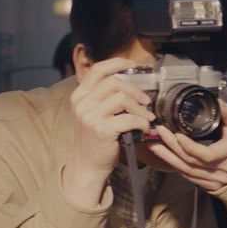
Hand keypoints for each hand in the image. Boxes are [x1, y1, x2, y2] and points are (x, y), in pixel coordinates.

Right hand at [64, 58, 153, 205]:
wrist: (87, 164)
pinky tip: (144, 128)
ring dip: (140, 108)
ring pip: (122, 98)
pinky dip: (142, 122)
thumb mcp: (93, 113)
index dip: (118, 63)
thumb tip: (131, 83)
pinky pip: (129, 118)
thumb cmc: (95, 138)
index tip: (133, 65)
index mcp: (80, 95)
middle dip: (135, 90)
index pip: (98, 69)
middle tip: (146, 101)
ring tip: (146, 117)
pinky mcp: (102, 130)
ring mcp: (90, 116)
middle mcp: (82, 103)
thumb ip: (103, 97)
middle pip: (114, 82)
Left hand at [141, 101, 226, 191]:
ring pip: (185, 170)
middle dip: (172, 147)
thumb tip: (216, 101)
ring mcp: (213, 180)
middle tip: (160, 132)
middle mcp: (221, 170)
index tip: (177, 134)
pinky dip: (173, 164)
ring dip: (167, 157)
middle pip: (191, 162)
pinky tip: (163, 155)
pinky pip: (186, 175)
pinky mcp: (206, 184)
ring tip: (154, 144)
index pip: (206, 155)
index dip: (189, 146)